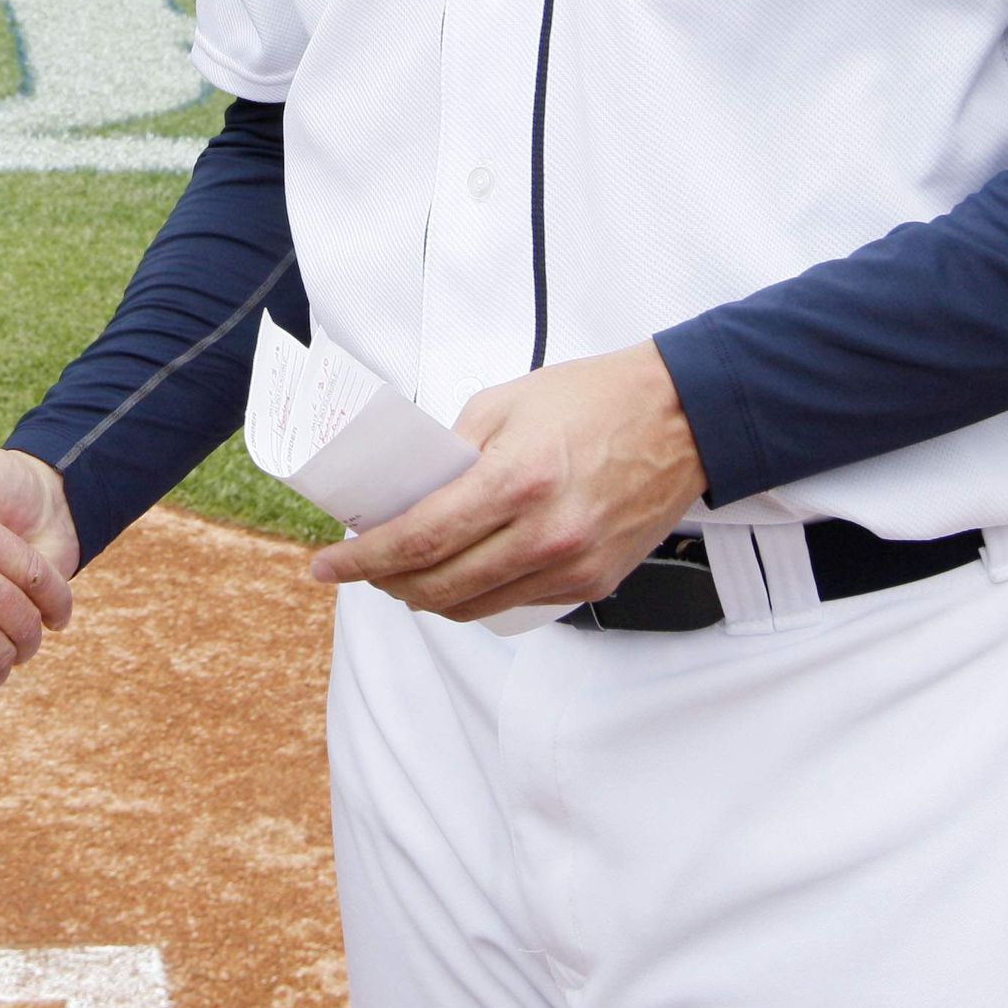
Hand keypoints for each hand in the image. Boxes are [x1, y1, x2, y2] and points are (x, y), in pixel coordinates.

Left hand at [309, 343, 707, 623]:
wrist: (682, 420)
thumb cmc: (592, 400)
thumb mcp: (502, 404)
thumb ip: (451, 453)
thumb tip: (407, 494)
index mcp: (515, 480)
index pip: (419, 539)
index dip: (363, 560)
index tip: (326, 564)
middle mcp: (544, 534)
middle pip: (440, 586)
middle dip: (385, 582)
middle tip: (359, 568)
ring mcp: (572, 566)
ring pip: (474, 607)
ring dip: (426, 596)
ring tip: (401, 574)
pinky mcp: (593, 583)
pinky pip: (516, 604)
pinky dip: (476, 595)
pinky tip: (458, 573)